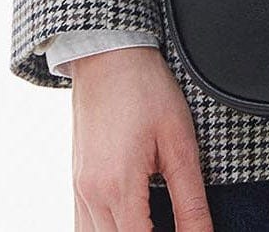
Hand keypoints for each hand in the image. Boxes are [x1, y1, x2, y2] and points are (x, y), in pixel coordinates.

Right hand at [70, 46, 211, 230]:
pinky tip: (131, 223)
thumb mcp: (180, 142)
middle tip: (177, 227)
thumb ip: (191, 201)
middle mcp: (92, 195)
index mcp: (118, 186)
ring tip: (155, 223)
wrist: (108, 54)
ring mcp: (80, 190)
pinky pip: (83, 226)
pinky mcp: (77, 182)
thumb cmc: (146, 89)